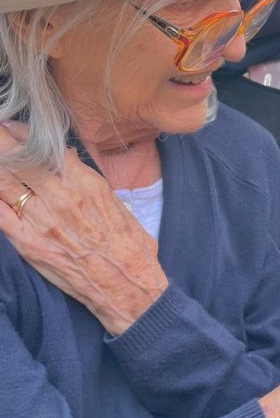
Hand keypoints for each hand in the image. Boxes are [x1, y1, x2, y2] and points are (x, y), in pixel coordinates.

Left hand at [0, 126, 167, 335]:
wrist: (128, 287)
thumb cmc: (129, 248)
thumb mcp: (116, 204)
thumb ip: (88, 182)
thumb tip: (68, 164)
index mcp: (86, 184)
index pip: (46, 148)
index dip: (24, 135)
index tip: (14, 130)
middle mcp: (61, 197)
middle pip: (18, 158)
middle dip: (2, 142)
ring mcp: (42, 219)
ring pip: (4, 181)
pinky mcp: (28, 243)